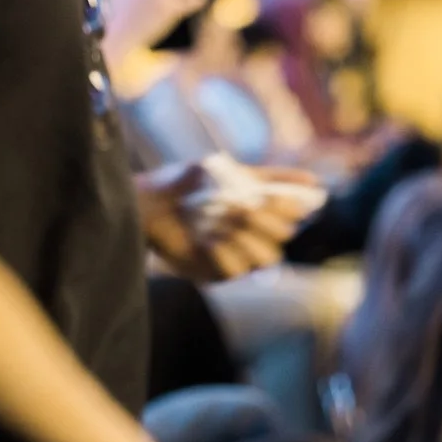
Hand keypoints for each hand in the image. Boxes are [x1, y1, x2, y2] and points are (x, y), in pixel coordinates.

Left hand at [136, 162, 320, 281]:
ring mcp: (240, 253)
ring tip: (226, 221)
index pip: (293, 206)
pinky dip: (224, 255)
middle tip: (244, 207)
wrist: (144, 207)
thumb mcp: (208, 169)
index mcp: (260, 201)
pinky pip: (234, 271)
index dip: (293, 201)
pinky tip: (207, 241)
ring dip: (249, 238)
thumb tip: (297, 180)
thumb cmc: (179, 184)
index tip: (279, 194)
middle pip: (284, 234)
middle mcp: (255, 230)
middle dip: (268, 220)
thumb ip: (242, 174)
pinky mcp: (219, 272)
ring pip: (267, 257)